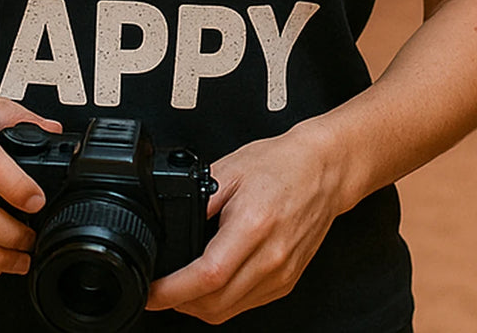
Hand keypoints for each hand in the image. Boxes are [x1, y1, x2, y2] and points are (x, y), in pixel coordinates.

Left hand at [146, 123, 338, 323]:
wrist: (324, 170)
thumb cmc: (282, 164)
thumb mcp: (229, 169)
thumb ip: (198, 200)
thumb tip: (169, 226)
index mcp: (253, 225)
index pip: (206, 275)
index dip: (172, 291)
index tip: (152, 292)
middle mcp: (270, 257)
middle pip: (215, 304)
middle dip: (178, 304)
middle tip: (160, 290)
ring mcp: (281, 274)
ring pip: (229, 311)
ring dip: (199, 307)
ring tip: (181, 288)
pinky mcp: (287, 281)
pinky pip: (247, 304)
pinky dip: (223, 301)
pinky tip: (212, 283)